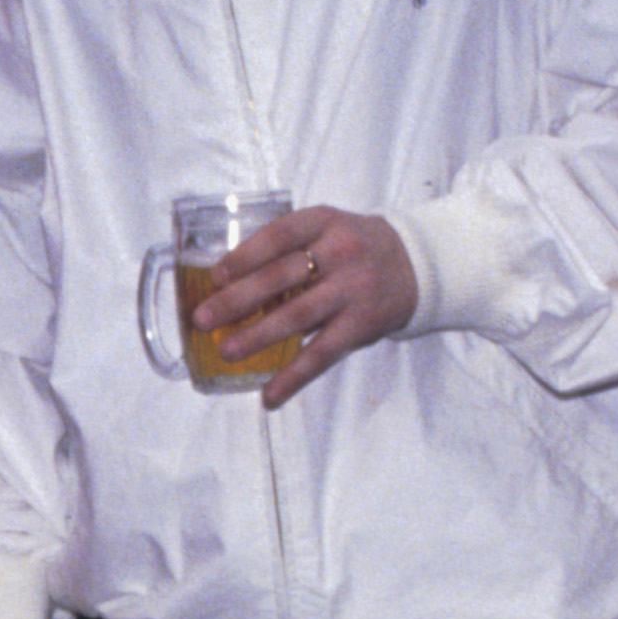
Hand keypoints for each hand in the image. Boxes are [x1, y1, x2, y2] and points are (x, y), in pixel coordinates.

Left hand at [191, 208, 420, 411]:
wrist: (415, 264)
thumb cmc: (354, 247)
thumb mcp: (327, 229)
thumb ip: (289, 247)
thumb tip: (229, 283)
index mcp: (324, 222)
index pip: (279, 236)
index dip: (245, 256)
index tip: (216, 276)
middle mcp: (340, 253)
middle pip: (281, 277)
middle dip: (238, 300)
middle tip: (203, 319)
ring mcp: (352, 290)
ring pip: (298, 316)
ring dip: (258, 336)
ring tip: (227, 351)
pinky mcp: (361, 325)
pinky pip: (322, 354)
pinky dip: (293, 377)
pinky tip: (269, 396)